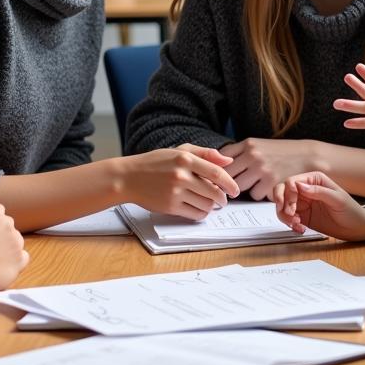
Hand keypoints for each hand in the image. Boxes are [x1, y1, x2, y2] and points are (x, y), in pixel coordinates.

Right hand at [121, 146, 239, 219]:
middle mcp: (181, 175)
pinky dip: (201, 214)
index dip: (230, 183)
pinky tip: (200, 209)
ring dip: (211, 206)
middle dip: (223, 199)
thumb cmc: (155, 162)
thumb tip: (228, 160)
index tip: (236, 190)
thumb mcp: (179, 151)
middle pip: (214, 192)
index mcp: (186, 159)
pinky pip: (194, 214)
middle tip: (224, 200)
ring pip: (205, 204)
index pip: (217, 173)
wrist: (128, 178)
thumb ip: (205, 153)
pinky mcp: (169, 206)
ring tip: (210, 204)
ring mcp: (175, 192)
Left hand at [220, 137, 321, 200]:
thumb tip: (219, 163)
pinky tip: (268, 186)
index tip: (217, 173)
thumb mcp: (261, 145)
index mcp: (249, 144)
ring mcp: (262, 169)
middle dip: (227, 181)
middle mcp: (253, 155)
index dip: (218, 167)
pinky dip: (260, 193)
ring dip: (244, 188)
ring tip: (255, 183)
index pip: (222, 156)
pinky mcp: (271, 183)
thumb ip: (241, 152)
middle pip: (226, 174)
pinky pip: (255, 195)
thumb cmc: (282, 152)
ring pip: (239, 187)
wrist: (308, 156)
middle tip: (230, 185)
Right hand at [272, 172, 364, 240]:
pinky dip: (289, 224)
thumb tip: (300, 186)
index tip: (292, 207)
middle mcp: (305, 189)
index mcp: (314, 179)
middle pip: (282, 191)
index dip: (288, 194)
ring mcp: (302, 203)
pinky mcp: (301, 216)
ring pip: (281, 205)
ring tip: (297, 224)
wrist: (356, 228)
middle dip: (282, 203)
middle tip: (289, 215)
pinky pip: (287, 217)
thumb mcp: (337, 199)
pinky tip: (300, 229)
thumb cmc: (351, 210)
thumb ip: (319, 191)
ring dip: (284, 216)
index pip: (291, 182)